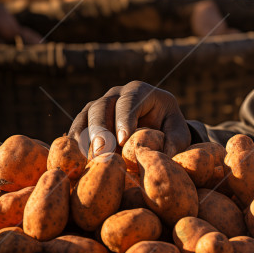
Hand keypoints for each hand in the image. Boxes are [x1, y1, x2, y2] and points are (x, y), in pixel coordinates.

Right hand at [68, 80, 189, 157]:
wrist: (156, 126)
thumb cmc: (168, 127)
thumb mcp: (178, 132)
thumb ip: (174, 142)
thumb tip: (164, 156)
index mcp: (140, 91)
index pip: (129, 101)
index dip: (124, 119)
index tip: (124, 140)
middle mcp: (116, 94)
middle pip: (102, 107)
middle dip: (101, 130)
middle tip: (102, 152)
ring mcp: (99, 105)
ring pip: (86, 117)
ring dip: (85, 138)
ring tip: (89, 160)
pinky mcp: (87, 120)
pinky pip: (77, 129)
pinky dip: (76, 144)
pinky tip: (77, 161)